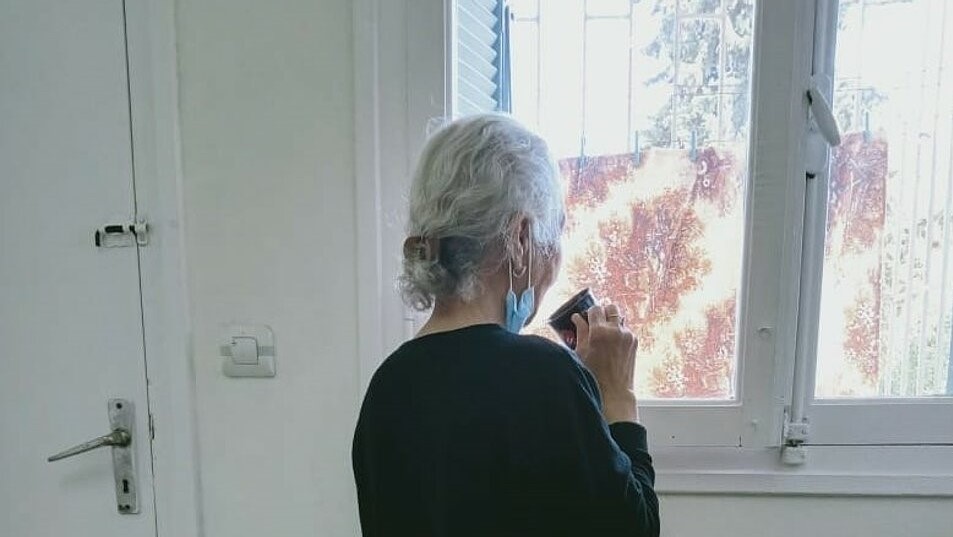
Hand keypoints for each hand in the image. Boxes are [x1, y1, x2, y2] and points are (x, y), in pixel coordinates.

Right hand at [572, 304, 638, 423]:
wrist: (613, 391)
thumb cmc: (593, 374)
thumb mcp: (580, 351)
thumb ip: (580, 331)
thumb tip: (577, 317)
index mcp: (599, 331)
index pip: (595, 308)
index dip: (589, 313)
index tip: (586, 318)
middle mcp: (615, 330)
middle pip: (611, 307)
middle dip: (603, 312)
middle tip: (596, 322)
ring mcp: (627, 335)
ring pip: (619, 318)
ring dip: (612, 322)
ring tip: (604, 336)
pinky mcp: (634, 341)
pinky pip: (625, 329)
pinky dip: (618, 332)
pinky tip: (612, 345)